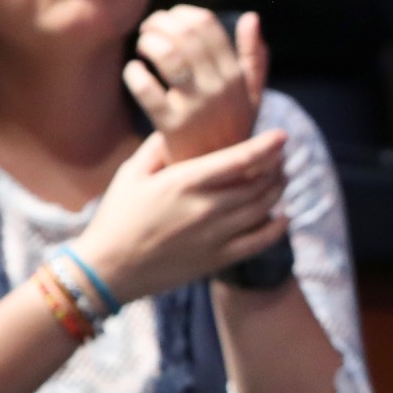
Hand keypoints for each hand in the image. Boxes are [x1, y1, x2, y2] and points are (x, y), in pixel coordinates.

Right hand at [69, 130, 290, 303]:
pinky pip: (259, 242)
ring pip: (263, 209)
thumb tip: (176, 124)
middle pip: (258, 183)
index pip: (238, 160)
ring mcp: (215, 236)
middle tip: (281, 157)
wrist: (108, 269)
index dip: (266, 146)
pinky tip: (284, 216)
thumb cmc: (116, 217)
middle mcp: (206, 208)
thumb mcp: (130, 173)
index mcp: (184, 182)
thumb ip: (157, 147)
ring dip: (278, 191)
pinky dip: (277, 228)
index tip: (283, 136)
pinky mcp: (218, 259)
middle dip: (275, 166)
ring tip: (282, 178)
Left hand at [126, 6, 265, 161]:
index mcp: (235, 76)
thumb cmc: (228, 132)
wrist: (217, 180)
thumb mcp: (249, 97)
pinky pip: (145, 88)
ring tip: (142, 46)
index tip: (169, 21)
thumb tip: (252, 17)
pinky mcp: (171, 126)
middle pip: (185, 33)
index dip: (182, 14)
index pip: (207, 25)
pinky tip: (134, 72)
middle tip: (149, 30)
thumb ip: (253, 58)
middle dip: (160, 23)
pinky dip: (134, 73)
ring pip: (166, 54)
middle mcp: (219, 88)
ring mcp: (196, 107)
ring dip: (148, 41)